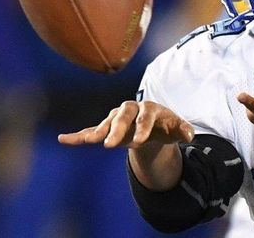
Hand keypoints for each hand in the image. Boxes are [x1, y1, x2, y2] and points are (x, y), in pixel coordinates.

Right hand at [58, 100, 193, 148]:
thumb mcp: (177, 128)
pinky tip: (64, 139)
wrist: (153, 126)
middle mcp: (131, 110)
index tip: (139, 142)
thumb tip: (190, 135)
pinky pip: (91, 130)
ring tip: (89, 141)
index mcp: (149, 108)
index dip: (143, 127)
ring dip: (97, 132)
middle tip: (110, 145)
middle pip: (122, 116)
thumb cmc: (166, 126)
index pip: (145, 116)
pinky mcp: (107, 128)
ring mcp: (117, 118)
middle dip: (116, 129)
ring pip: (106, 123)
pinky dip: (78, 135)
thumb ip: (183, 130)